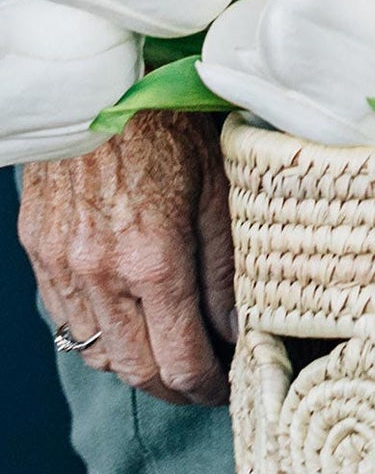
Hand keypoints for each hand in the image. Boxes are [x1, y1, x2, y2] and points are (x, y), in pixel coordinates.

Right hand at [20, 111, 233, 405]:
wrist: (97, 84)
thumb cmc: (169, 127)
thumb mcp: (219, 189)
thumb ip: (226, 270)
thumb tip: (237, 330)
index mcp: (154, 261)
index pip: (181, 362)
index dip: (208, 388)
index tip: (227, 388)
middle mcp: (102, 274)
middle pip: (137, 372)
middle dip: (174, 389)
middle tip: (203, 384)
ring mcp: (63, 265)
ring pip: (97, 353)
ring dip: (135, 364)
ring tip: (168, 351)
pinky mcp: (39, 251)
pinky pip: (66, 318)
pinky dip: (99, 332)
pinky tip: (128, 318)